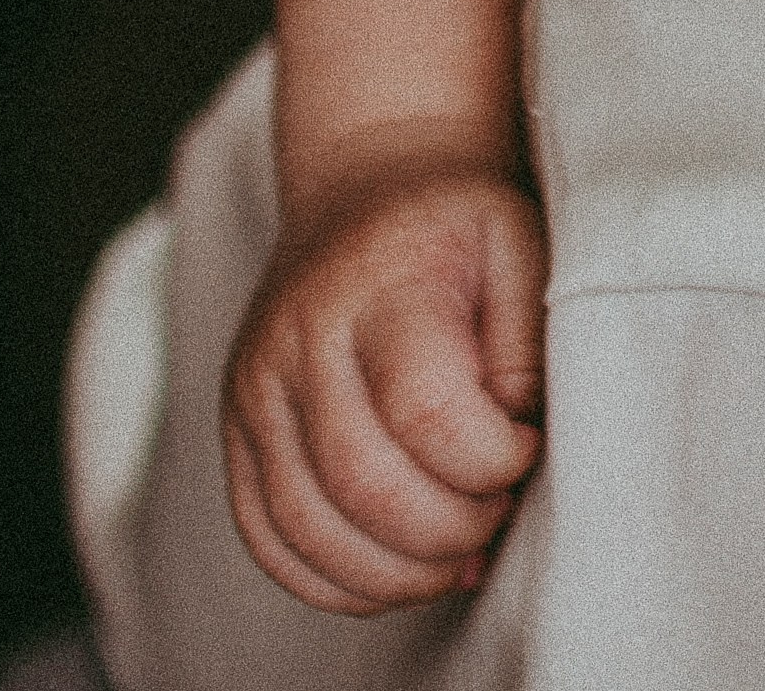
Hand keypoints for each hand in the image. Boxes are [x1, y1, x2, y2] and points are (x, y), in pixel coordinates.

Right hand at [224, 167, 547, 614]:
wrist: (369, 183)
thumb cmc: (457, 224)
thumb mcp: (519, 245)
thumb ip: (526, 346)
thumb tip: (513, 445)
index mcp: (379, 282)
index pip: (426, 411)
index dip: (493, 460)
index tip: (528, 447)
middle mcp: (299, 336)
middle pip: (363, 484)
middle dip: (450, 531)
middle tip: (498, 510)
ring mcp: (255, 387)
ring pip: (308, 530)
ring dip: (397, 574)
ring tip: (458, 552)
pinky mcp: (237, 429)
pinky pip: (267, 538)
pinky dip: (333, 582)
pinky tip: (395, 571)